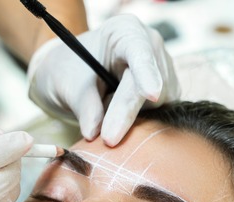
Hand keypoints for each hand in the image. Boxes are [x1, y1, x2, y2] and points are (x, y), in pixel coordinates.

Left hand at [27, 14, 179, 145]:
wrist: (71, 77)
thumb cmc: (68, 71)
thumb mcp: (67, 85)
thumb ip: (84, 106)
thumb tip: (94, 132)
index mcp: (124, 31)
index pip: (140, 51)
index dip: (147, 73)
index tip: (151, 95)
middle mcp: (150, 46)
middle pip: (151, 82)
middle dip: (128, 110)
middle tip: (108, 138)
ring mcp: (161, 69)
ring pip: (158, 102)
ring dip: (130, 117)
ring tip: (103, 106)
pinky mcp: (166, 91)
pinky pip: (159, 113)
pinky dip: (137, 122)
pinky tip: (116, 116)